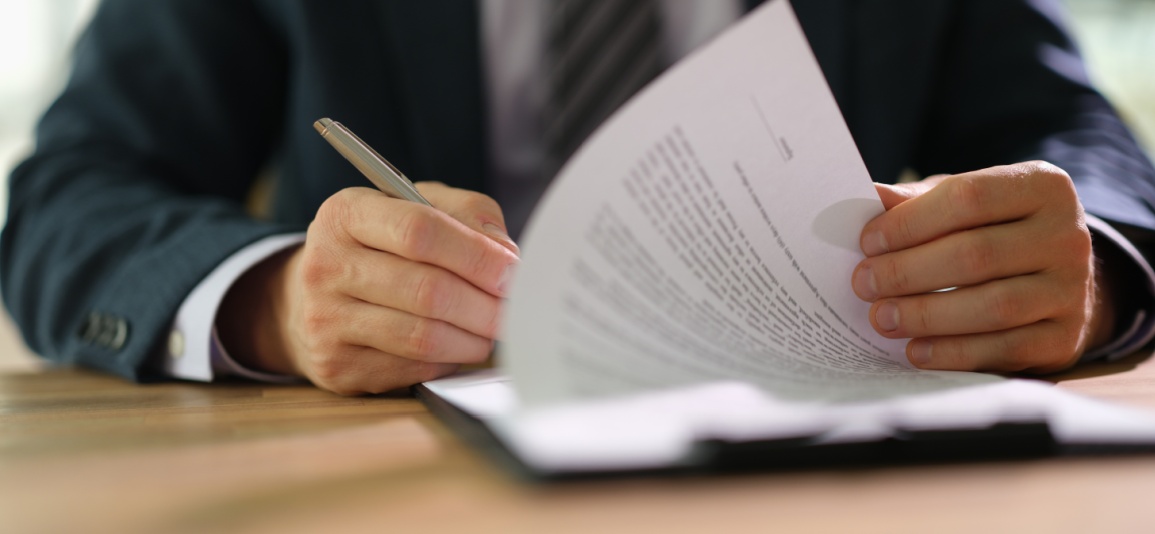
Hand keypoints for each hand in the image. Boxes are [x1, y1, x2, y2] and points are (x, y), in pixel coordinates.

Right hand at [217, 182, 519, 393]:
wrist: (309, 297)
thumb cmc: (381, 245)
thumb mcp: (416, 207)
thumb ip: (466, 214)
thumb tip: (505, 254)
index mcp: (346, 214)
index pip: (419, 231)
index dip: (476, 254)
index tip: (512, 269)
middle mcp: (327, 265)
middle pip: (427, 290)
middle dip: (485, 304)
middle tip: (515, 308)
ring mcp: (326, 320)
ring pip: (422, 337)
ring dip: (474, 338)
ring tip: (493, 329)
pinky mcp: (337, 366)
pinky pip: (413, 368)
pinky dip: (449, 360)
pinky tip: (459, 346)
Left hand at [851, 162, 1113, 372]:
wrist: (1056, 282)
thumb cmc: (992, 232)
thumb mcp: (960, 205)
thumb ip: (917, 201)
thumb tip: (867, 197)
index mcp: (1042, 187)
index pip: (969, 197)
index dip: (911, 221)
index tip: (868, 242)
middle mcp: (1068, 236)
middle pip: (976, 254)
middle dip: (908, 272)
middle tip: (864, 284)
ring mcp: (1073, 290)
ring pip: (993, 306)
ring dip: (926, 315)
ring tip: (882, 318)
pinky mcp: (1065, 338)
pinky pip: (1004, 349)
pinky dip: (953, 353)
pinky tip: (915, 350)